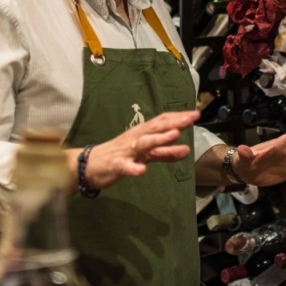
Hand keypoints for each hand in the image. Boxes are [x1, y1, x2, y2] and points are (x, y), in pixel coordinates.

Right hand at [83, 110, 197, 190]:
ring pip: (143, 143)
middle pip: (156, 128)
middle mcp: (135, 138)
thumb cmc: (119, 156)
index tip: (196, 114)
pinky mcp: (116, 165)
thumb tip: (187, 149)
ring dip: (159, 139)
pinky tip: (141, 171)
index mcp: (142, 133)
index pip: (162, 121)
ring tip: (174, 135)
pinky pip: (125, 166)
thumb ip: (165, 152)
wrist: (89, 165)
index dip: (178, 117)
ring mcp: (125, 151)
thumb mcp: (145, 154)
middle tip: (191, 119)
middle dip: (174, 123)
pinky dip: (133, 168)